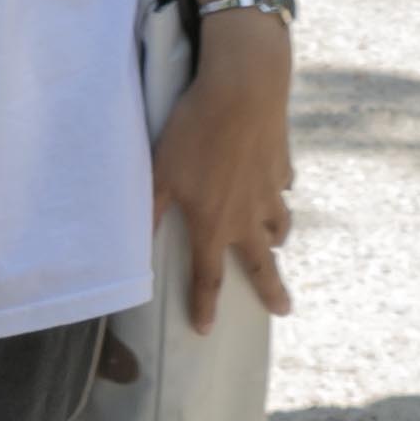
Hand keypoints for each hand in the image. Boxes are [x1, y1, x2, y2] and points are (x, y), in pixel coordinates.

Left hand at [153, 25, 293, 331]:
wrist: (244, 91)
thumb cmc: (194, 133)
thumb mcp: (160, 173)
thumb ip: (150, 211)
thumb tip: (135, 247)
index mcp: (214, 224)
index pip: (208, 277)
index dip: (205, 306)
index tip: (206, 329)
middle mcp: (247, 216)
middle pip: (262, 264)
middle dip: (272, 290)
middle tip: (284, 310)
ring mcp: (270, 191)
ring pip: (280, 225)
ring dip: (277, 239)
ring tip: (278, 245)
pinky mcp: (281, 164)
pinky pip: (283, 187)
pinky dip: (281, 193)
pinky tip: (279, 187)